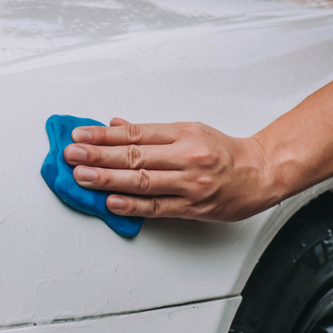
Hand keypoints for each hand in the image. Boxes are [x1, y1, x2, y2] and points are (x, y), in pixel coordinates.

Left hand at [63, 118, 279, 221]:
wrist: (261, 172)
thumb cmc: (223, 151)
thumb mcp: (189, 130)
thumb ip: (151, 132)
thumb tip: (116, 126)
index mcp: (182, 133)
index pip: (135, 133)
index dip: (103, 135)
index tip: (79, 135)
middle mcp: (185, 156)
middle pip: (134, 156)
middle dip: (98, 155)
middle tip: (71, 155)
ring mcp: (190, 183)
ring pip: (143, 181)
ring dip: (108, 179)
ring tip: (82, 177)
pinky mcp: (194, 207)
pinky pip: (158, 207)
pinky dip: (132, 205)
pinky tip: (110, 201)